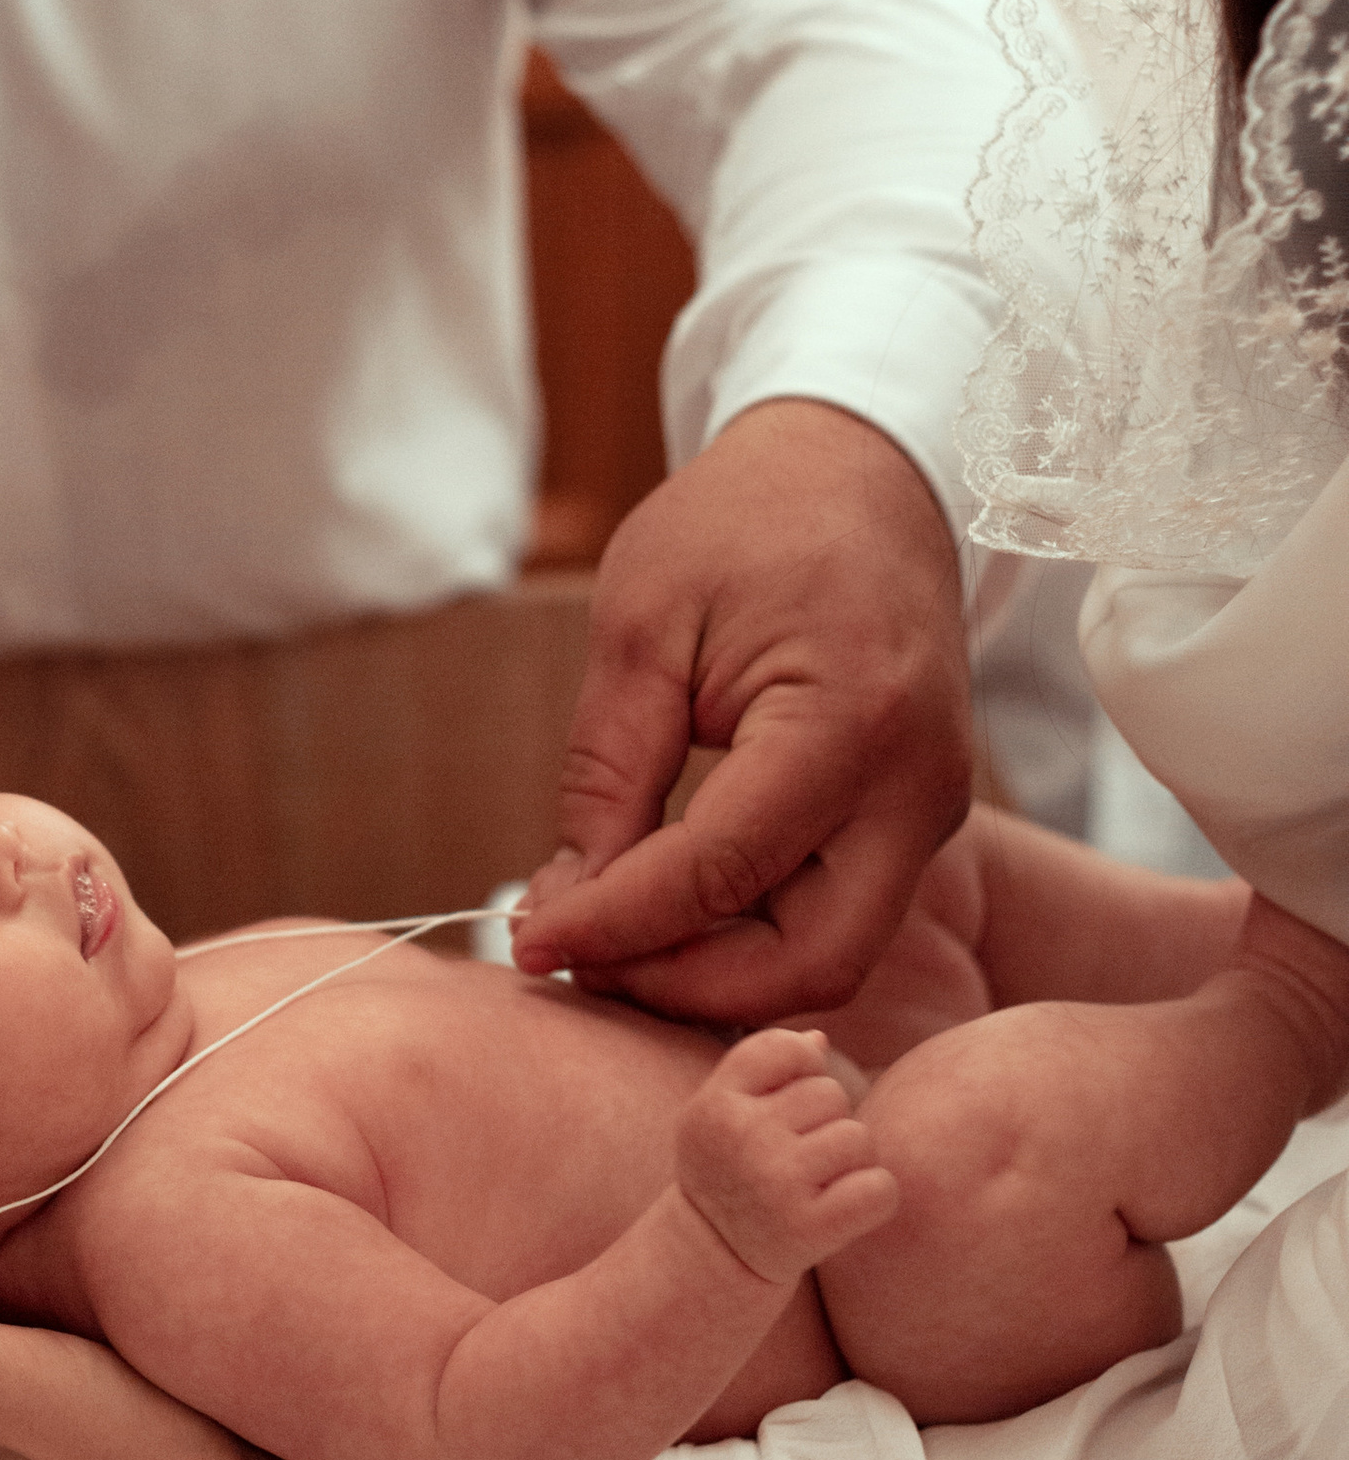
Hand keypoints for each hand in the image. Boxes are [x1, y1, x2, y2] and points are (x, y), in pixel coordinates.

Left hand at [510, 400, 970, 1020]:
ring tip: (609, 942)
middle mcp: (915, 785)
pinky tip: (665, 913)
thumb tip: (568, 904)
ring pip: (831, 956)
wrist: (861, 472)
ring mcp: (931, 809)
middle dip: (685, 987)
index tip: (528, 944)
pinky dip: (751, 936)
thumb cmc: (748, 522)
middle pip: (812, 962)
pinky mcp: (918, 818)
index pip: (720, 872)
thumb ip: (608, 772)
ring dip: (718, 974)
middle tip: (578, 965)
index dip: (616, 926)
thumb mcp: (644, 624)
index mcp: (850, 721)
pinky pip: (837, 914)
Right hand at [675, 1030, 899, 1281]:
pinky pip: (880, 1187)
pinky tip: (842, 1209)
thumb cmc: (728, 1170)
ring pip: (859, 1138)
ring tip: (816, 1184)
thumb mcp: (720, 1112)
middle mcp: (742, 1139)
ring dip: (850, 1161)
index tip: (781, 1107)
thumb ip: (761, 1067)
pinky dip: (874, 1197)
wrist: (713, 1255)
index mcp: (715, 1105)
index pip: (788, 1049)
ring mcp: (776, 1184)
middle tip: (795, 1158)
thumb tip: (818, 1041)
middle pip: (830, 1093)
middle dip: (826, 1122)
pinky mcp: (810, 1229)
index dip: (801, 1072)